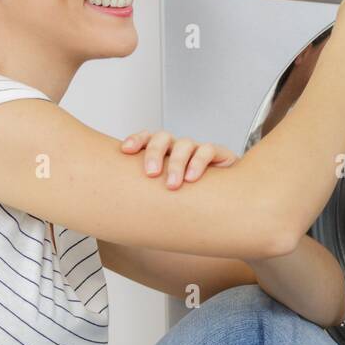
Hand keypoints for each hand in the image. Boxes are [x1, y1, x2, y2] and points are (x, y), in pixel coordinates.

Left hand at [121, 130, 237, 189]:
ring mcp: (198, 151)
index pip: (147, 138)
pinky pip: (207, 150)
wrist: (224, 200)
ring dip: (176, 163)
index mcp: (163, 153)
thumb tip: (120, 207)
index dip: (136, 140)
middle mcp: (179, 149)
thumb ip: (148, 192)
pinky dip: (198, 163)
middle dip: (154, 153)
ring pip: (184, 144)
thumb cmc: (188, 197)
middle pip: (163, 138)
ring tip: (172, 185)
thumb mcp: (163, 192)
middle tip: (151, 173)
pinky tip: (192, 178)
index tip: (126, 151)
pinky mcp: (219, 155)